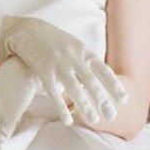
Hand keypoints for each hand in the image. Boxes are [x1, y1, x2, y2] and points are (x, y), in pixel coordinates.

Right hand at [0, 16, 127, 124]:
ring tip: (94, 120)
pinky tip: (67, 120)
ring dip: (85, 106)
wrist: (26, 28)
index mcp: (83, 50)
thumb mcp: (72, 44)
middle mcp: (74, 57)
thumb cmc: (51, 38)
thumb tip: (99, 75)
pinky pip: (53, 92)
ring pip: (75, 88)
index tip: (124, 99)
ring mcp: (58, 63)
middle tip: (112, 116)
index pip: (103, 70)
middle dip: (103, 100)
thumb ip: (85, 58)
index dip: (114, 85)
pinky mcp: (43, 69)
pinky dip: (61, 107)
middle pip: (92, 82)